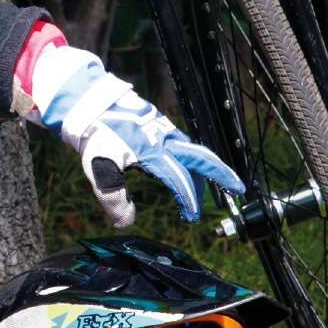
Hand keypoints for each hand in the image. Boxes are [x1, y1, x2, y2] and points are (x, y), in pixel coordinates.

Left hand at [26, 44, 243, 225]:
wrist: (90, 104)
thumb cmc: (96, 135)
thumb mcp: (99, 168)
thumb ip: (113, 198)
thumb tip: (125, 223)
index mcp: (154, 151)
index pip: (180, 180)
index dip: (188, 201)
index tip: (191, 218)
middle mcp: (164, 139)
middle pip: (201, 158)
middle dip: (221, 174)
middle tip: (237, 189)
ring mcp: (163, 130)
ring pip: (191, 152)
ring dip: (201, 172)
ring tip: (200, 192)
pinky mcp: (158, 125)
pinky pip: (181, 145)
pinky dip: (188, 160)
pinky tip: (181, 170)